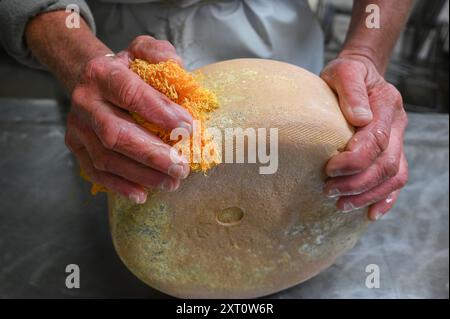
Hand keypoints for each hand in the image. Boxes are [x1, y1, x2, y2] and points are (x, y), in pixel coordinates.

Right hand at [65, 36, 192, 203]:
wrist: (89, 79)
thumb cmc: (124, 69)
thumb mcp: (141, 49)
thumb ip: (159, 53)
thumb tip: (180, 70)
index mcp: (102, 74)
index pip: (131, 94)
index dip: (159, 112)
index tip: (188, 128)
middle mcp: (85, 102)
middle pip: (116, 133)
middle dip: (152, 154)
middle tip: (182, 167)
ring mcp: (78, 127)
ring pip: (106, 158)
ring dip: (141, 174)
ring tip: (172, 182)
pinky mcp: (76, 147)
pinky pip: (94, 172)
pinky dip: (119, 186)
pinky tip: (142, 194)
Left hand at [320, 54, 408, 220]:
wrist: (361, 74)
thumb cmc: (346, 74)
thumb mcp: (343, 71)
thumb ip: (351, 90)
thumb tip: (359, 118)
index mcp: (387, 105)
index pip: (377, 140)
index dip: (355, 160)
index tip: (330, 169)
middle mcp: (398, 125)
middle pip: (386, 164)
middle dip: (358, 183)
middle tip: (328, 191)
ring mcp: (398, 140)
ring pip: (394, 176)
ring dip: (368, 195)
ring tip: (341, 205)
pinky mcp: (392, 151)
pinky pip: (397, 179)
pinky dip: (386, 198)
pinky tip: (371, 213)